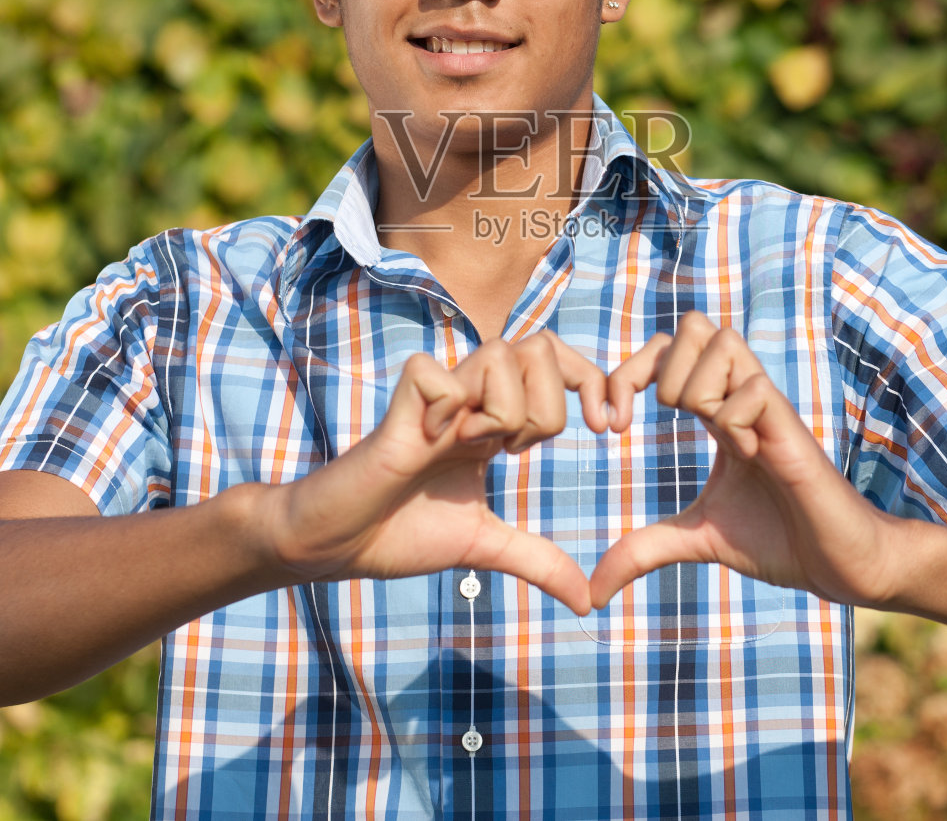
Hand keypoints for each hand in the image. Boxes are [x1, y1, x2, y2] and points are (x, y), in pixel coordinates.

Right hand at [264, 332, 603, 613]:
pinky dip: (446, 413)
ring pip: (499, 352)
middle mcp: (471, 399)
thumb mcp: (483, 546)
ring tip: (474, 450)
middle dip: (550, 404)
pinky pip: (437, 375)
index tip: (611, 429)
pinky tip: (427, 448)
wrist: (335, 546)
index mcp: (496, 419)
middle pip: (540, 346)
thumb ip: (536, 561)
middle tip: (519, 453)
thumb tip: (586, 600)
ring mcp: (437, 399)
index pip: (558, 360)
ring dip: (504, 411)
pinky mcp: (400, 408)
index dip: (593, 381)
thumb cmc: (399, 535)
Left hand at [589, 311, 909, 610]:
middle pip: (692, 325)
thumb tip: (595, 589)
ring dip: (696, 385)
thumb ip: (646, 549)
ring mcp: (769, 409)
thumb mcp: (697, 539)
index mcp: (717, 412)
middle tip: (652, 422)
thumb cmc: (779, 541)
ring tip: (705, 433)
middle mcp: (741, 399)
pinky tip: (746, 456)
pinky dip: (735, 420)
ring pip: (722, 339)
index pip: (665, 351)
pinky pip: (755, 390)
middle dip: (658, 367)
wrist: (841, 565)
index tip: (608, 428)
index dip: (625, 375)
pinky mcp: (793, 430)